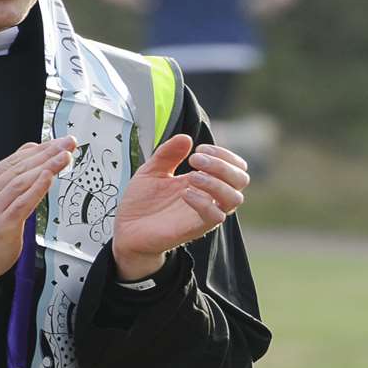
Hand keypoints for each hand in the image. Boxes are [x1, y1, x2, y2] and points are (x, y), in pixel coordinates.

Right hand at [0, 138, 76, 286]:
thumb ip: (9, 179)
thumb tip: (30, 154)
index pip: (15, 160)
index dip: (39, 149)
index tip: (58, 142)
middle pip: (21, 167)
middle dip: (47, 153)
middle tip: (67, 143)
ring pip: (23, 181)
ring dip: (46, 166)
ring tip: (64, 156)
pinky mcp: (2, 223)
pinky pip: (22, 202)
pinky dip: (37, 188)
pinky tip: (48, 177)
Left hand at [111, 135, 249, 280]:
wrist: (126, 230)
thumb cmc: (141, 202)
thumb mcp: (151, 169)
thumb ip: (168, 153)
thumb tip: (186, 138)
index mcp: (203, 181)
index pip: (234, 167)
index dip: (223, 154)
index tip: (198, 149)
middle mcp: (209, 197)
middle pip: (241, 180)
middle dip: (222, 164)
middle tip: (196, 159)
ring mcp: (204, 213)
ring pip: (234, 199)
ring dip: (216, 182)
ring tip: (191, 176)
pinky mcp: (195, 229)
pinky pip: (214, 217)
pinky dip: (203, 202)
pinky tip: (184, 194)